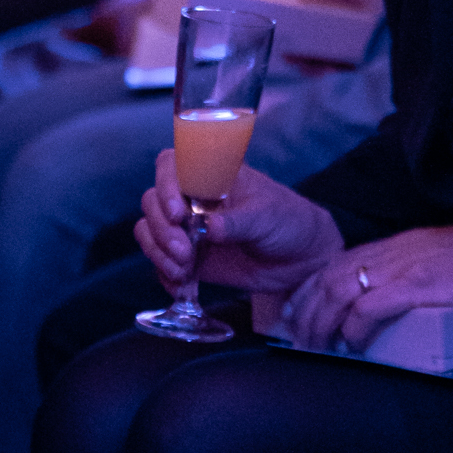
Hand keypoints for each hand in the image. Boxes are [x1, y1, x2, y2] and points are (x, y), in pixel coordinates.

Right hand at [138, 156, 339, 295]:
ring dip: (158, 252)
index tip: (179, 213)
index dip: (165, 185)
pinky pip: (161, 262)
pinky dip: (164, 274)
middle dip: (161, 229)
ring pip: (150, 231)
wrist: (302, 260)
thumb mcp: (268, 216)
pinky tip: (183, 286)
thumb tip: (208, 227)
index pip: (170, 165)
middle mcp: (194, 200)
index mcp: (212, 177)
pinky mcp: (190, 258)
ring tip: (184, 270)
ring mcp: (189, 229)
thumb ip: (238, 222)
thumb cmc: (289, 222)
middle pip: (153, 202)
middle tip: (185, 251)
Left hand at [278, 225, 452, 352]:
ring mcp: (404, 267)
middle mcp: (391, 253)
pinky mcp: (420, 285)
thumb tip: (380, 304)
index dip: (306, 291)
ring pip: (341, 292)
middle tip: (299, 342)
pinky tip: (351, 345)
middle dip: (307, 313)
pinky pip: (372, 307)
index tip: (292, 315)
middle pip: (329, 279)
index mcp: (391, 246)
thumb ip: (405, 273)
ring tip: (319, 348)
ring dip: (323, 324)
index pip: (332, 265)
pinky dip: (354, 328)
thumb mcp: (431, 260)